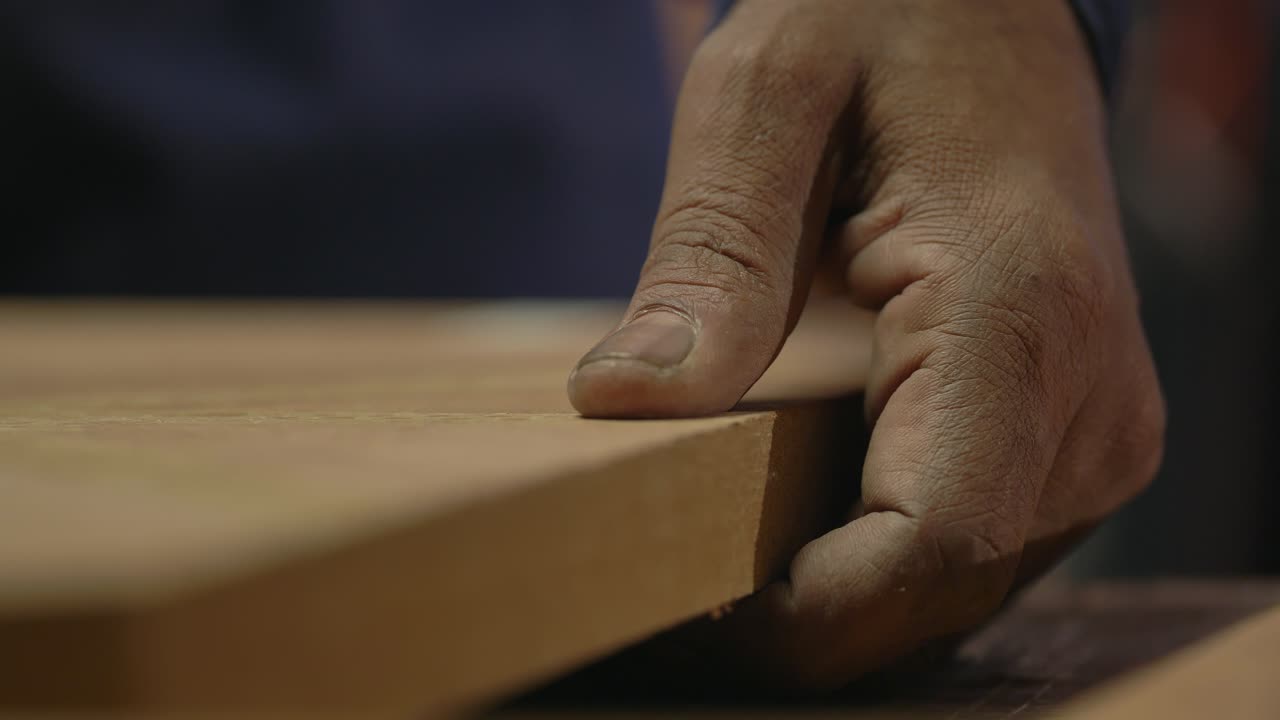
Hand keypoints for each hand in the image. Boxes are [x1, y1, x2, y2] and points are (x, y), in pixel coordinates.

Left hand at [568, 0, 1164, 687]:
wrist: (989, 16)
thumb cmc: (879, 27)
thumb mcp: (766, 97)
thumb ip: (711, 252)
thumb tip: (625, 400)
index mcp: (1016, 308)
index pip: (933, 539)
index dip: (809, 611)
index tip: (689, 602)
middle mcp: (1089, 393)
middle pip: (944, 586)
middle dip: (807, 617)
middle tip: (672, 579)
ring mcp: (1099, 427)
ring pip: (963, 585)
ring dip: (840, 593)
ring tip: (722, 546)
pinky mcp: (1080, 438)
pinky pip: (977, 546)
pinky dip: (880, 558)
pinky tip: (796, 516)